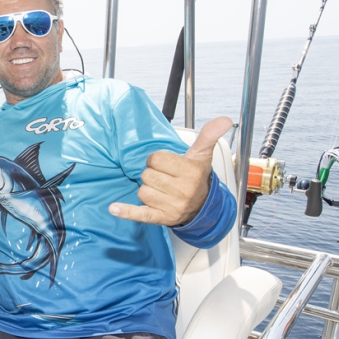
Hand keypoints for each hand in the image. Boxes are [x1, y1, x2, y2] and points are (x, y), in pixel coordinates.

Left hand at [108, 116, 231, 225]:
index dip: (157, 159)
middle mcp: (183, 191)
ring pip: (142, 191)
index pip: (156, 158)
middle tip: (164, 177)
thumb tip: (224, 119)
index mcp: (191, 172)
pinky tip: (113, 208)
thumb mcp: (202, 155)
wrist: (201, 206)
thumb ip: (209, 135)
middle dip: (152, 174)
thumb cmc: (197, 177)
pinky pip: (140, 214)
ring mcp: (172, 206)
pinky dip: (126, 212)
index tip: (166, 164)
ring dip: (147, 189)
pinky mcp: (161, 218)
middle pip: (147, 174)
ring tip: (161, 190)